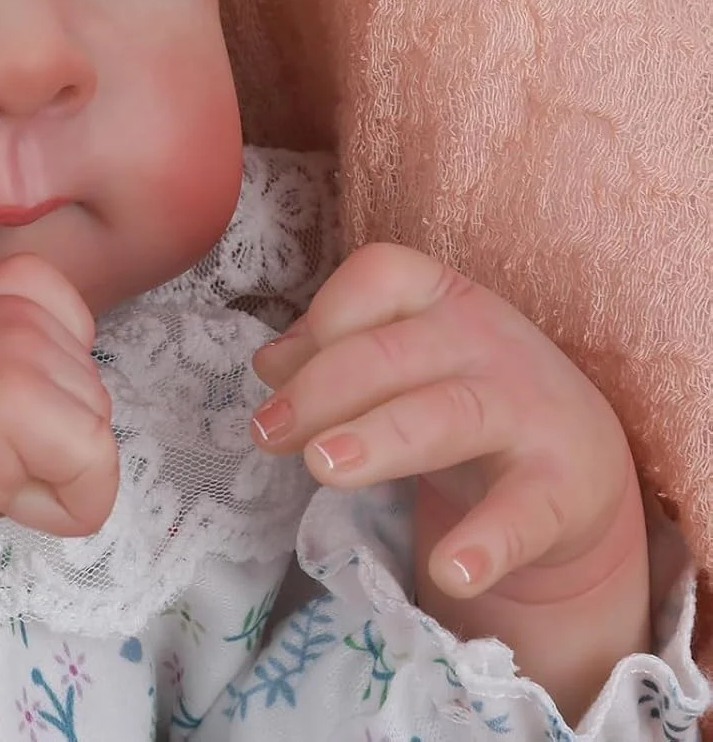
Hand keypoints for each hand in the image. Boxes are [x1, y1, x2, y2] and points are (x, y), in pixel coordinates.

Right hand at [0, 253, 118, 610]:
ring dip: (48, 477)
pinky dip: (59, 509)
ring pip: (99, 434)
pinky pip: (96, 470)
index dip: (50, 400)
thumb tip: (92, 383)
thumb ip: (30, 349)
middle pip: (97, 393)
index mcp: (2, 285)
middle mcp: (9, 298)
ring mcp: (13, 340)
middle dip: (50, 444)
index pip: (86, 337)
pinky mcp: (16, 397)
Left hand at [248, 243, 644, 607]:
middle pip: (391, 354)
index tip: (279, 375)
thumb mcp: (402, 359)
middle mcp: (484, 340)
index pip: (377, 278)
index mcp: (439, 296)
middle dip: (321, 391)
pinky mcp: (561, 487)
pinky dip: (488, 543)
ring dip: (379, 440)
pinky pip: (523, 513)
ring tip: (321, 467)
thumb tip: (269, 365)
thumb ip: (335, 353)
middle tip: (268, 433)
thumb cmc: (461, 393)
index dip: (322, 318)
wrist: (580, 460)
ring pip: (445, 416)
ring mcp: (526, 410)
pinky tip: (451, 571)